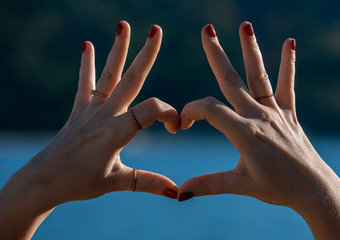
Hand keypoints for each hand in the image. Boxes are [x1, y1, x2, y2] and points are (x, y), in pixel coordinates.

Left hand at [0, 21, 178, 239]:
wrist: (44, 181)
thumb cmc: (81, 182)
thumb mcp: (118, 182)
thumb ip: (149, 182)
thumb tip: (178, 191)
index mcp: (118, 131)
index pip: (152, 109)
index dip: (170, 114)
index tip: (176, 128)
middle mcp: (106, 114)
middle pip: (132, 79)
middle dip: (146, 54)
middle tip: (156, 30)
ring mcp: (91, 110)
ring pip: (109, 74)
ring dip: (118, 50)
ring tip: (123, 25)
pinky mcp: (79, 111)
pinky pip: (84, 84)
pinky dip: (86, 65)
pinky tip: (87, 45)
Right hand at [178, 22, 339, 238]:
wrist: (313, 190)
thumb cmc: (276, 188)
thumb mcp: (239, 185)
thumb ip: (208, 184)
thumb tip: (179, 193)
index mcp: (243, 133)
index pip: (209, 110)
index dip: (191, 112)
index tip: (183, 123)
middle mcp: (258, 116)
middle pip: (231, 79)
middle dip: (216, 54)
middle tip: (206, 30)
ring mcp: (275, 113)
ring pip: (258, 76)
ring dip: (251, 50)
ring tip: (245, 25)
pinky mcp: (289, 114)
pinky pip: (287, 86)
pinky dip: (288, 64)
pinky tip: (290, 43)